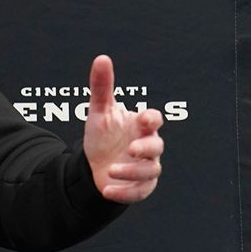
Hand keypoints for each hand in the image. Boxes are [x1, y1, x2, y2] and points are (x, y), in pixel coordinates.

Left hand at [83, 55, 163, 202]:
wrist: (94, 165)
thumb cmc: (103, 135)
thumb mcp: (99, 111)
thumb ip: (101, 86)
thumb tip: (101, 58)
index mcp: (140, 126)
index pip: (154, 120)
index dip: (152, 120)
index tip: (145, 119)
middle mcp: (146, 147)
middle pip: (157, 147)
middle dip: (147, 148)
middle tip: (132, 149)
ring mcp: (145, 168)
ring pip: (150, 171)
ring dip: (132, 172)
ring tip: (111, 170)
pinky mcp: (140, 187)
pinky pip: (138, 192)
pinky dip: (124, 192)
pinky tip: (107, 190)